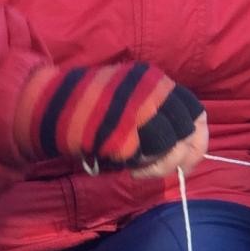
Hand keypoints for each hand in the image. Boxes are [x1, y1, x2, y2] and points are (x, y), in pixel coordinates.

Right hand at [15, 61, 205, 176]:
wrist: (52, 108)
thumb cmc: (94, 109)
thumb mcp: (132, 101)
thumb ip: (160, 117)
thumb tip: (187, 146)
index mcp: (156, 81)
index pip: (195, 110)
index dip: (198, 137)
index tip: (188, 154)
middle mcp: (153, 92)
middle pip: (187, 131)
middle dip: (182, 156)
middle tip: (160, 167)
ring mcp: (139, 111)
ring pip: (171, 145)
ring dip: (162, 165)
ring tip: (141, 169)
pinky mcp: (125, 131)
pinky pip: (147, 157)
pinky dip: (144, 168)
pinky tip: (131, 169)